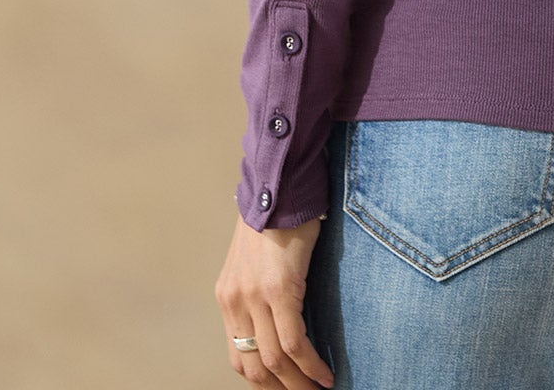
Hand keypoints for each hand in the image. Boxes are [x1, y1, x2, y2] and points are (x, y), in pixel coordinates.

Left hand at [215, 212, 335, 387]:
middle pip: (254, 366)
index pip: (239, 357)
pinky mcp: (279, 289)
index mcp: (228, 297)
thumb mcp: (255, 259)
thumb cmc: (276, 217)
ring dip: (298, 384)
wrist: (280, 184)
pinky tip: (325, 374)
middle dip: (281, 389)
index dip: (263, 381)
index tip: (285, 387)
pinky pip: (294, 342)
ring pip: (274, 361)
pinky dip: (310, 365)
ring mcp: (255, 297)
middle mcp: (235, 301)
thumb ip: (258, 290)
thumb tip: (279, 320)